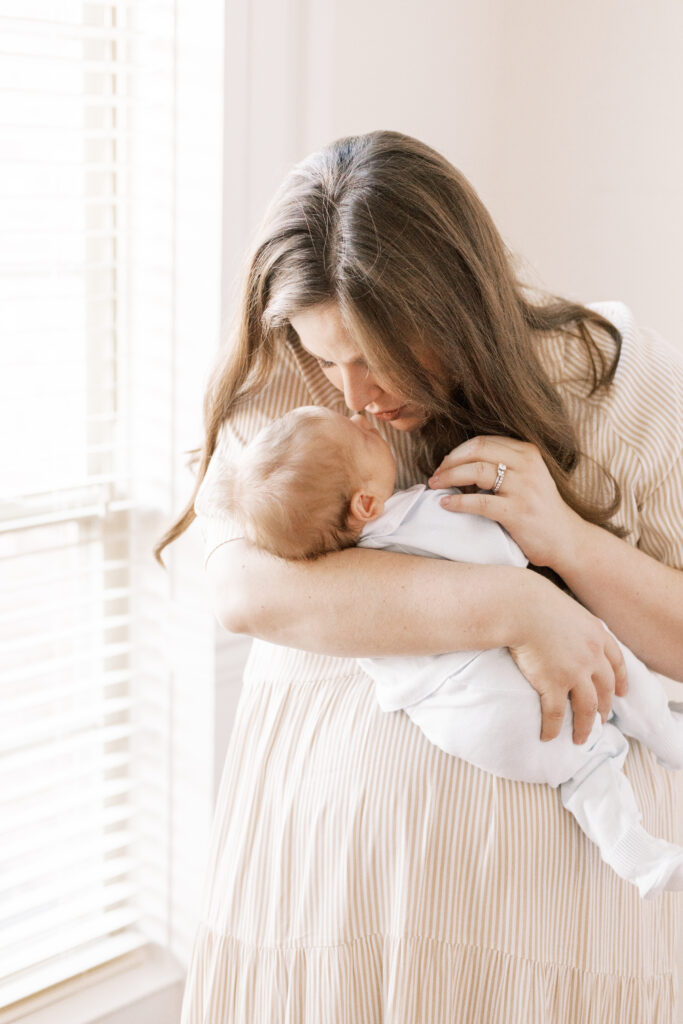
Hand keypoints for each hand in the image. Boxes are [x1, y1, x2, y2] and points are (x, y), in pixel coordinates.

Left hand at [429, 435, 582, 567]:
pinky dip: (457, 502)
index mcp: (527, 452)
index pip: (483, 441)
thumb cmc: (539, 509)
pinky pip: (479, 502)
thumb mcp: (527, 477)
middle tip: (436, 476)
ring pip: (476, 472)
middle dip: (450, 462)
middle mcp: (527, 465)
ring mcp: (523, 488)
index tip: (444, 465)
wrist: (565, 539)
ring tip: (436, 487)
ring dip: (449, 478)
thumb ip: (502, 465)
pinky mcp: (517, 512)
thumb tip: (459, 463)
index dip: (458, 452)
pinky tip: (446, 504)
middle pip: (477, 451)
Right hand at [509, 575, 627, 742]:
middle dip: (605, 708)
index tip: (622, 693)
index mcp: (597, 636)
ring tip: (581, 738)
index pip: (617, 663)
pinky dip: (553, 728)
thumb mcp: (566, 608)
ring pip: (587, 708)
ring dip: (586, 726)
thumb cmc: (535, 601)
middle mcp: (592, 657)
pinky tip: (548, 736)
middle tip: (602, 721)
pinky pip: (556, 714)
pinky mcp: (553, 684)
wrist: (520, 607)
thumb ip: (573, 624)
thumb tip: (565, 629)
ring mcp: (574, 672)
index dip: (621, 680)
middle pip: (605, 689)